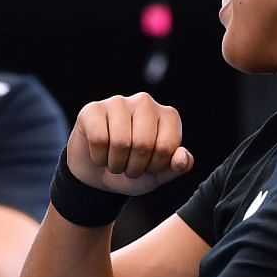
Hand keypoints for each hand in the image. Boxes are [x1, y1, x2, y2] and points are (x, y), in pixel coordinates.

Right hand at [66, 93, 192, 194]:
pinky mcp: (93, 109)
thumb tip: (183, 157)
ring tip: (114, 161)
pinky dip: (98, 157)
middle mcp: (145, 102)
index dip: (155, 166)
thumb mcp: (159, 174)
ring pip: (120, 142)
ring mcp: (118, 102)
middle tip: (128, 167)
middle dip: (134, 167)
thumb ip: (178, 167)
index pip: (167, 148)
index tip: (148, 165)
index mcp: (168, 115)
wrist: (98, 174)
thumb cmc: (133, 169)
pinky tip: (99, 153)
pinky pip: (98, 139)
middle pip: (143, 144)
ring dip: (115, 164)